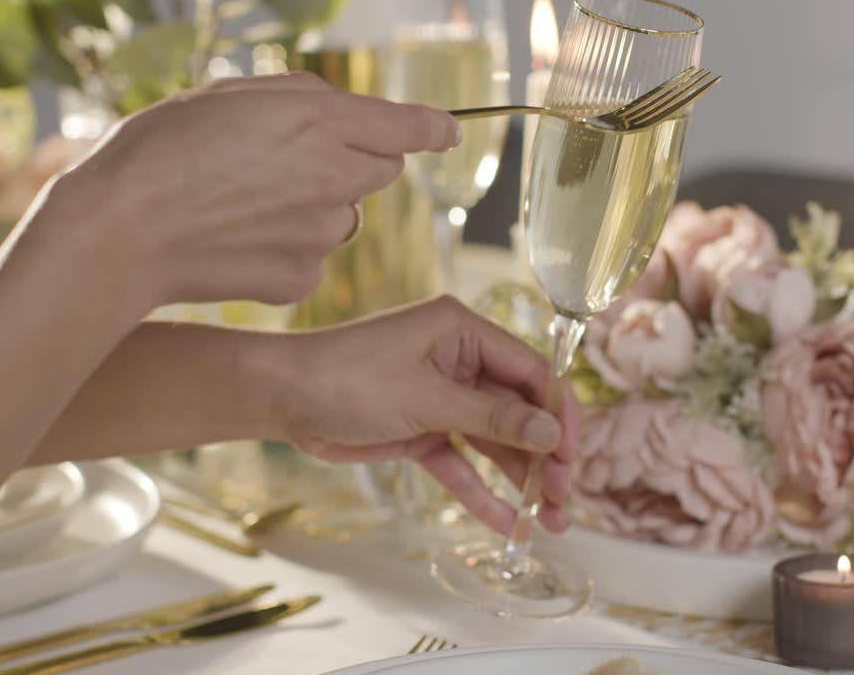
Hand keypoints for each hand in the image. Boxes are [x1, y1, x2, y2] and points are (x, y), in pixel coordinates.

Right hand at [39, 73, 459, 313]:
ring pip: (345, 214)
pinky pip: (314, 256)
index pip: (408, 127)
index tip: (447, 132)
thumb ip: (299, 98)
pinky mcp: (302, 278)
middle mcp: (335, 178)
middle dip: (353, 161)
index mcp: (320, 122)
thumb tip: (337, 110)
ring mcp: (323, 235)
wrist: (120, 232)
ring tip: (246, 204)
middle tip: (291, 162)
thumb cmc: (161, 151)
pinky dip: (288, 248)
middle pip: (382, 169)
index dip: (432, 128)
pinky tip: (239, 241)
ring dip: (317, 206)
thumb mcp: (228, 95)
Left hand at [269, 296, 579, 534]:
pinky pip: (462, 462)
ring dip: (521, 479)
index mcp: (465, 331)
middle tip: (562, 498)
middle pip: (519, 411)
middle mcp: (460, 360)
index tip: (571, 457)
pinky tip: (507, 523)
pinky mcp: (422, 430)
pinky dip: (481, 491)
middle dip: (544, 456)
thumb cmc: (347, 377)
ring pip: (495, 441)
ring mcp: (442, 397)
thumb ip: (492, 417)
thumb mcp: (427, 397)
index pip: (531, 372)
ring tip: (549, 521)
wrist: (282, 397)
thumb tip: (552, 432)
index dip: (558, 415)